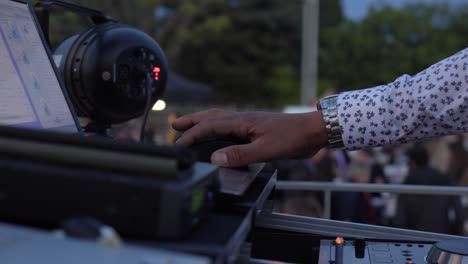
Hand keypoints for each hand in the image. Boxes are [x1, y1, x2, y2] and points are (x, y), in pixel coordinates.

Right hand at [172, 109, 328, 166]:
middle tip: (176, 125)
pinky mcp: (255, 128)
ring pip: (220, 118)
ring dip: (203, 121)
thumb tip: (215, 158)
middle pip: (211, 117)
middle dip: (192, 121)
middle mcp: (243, 119)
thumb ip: (240, 154)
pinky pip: (230, 124)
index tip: (179, 144)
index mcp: (242, 122)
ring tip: (191, 126)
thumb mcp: (266, 149)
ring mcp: (249, 122)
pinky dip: (217, 126)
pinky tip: (219, 134)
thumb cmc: (293, 137)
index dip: (192, 135)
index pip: (210, 126)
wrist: (313, 130)